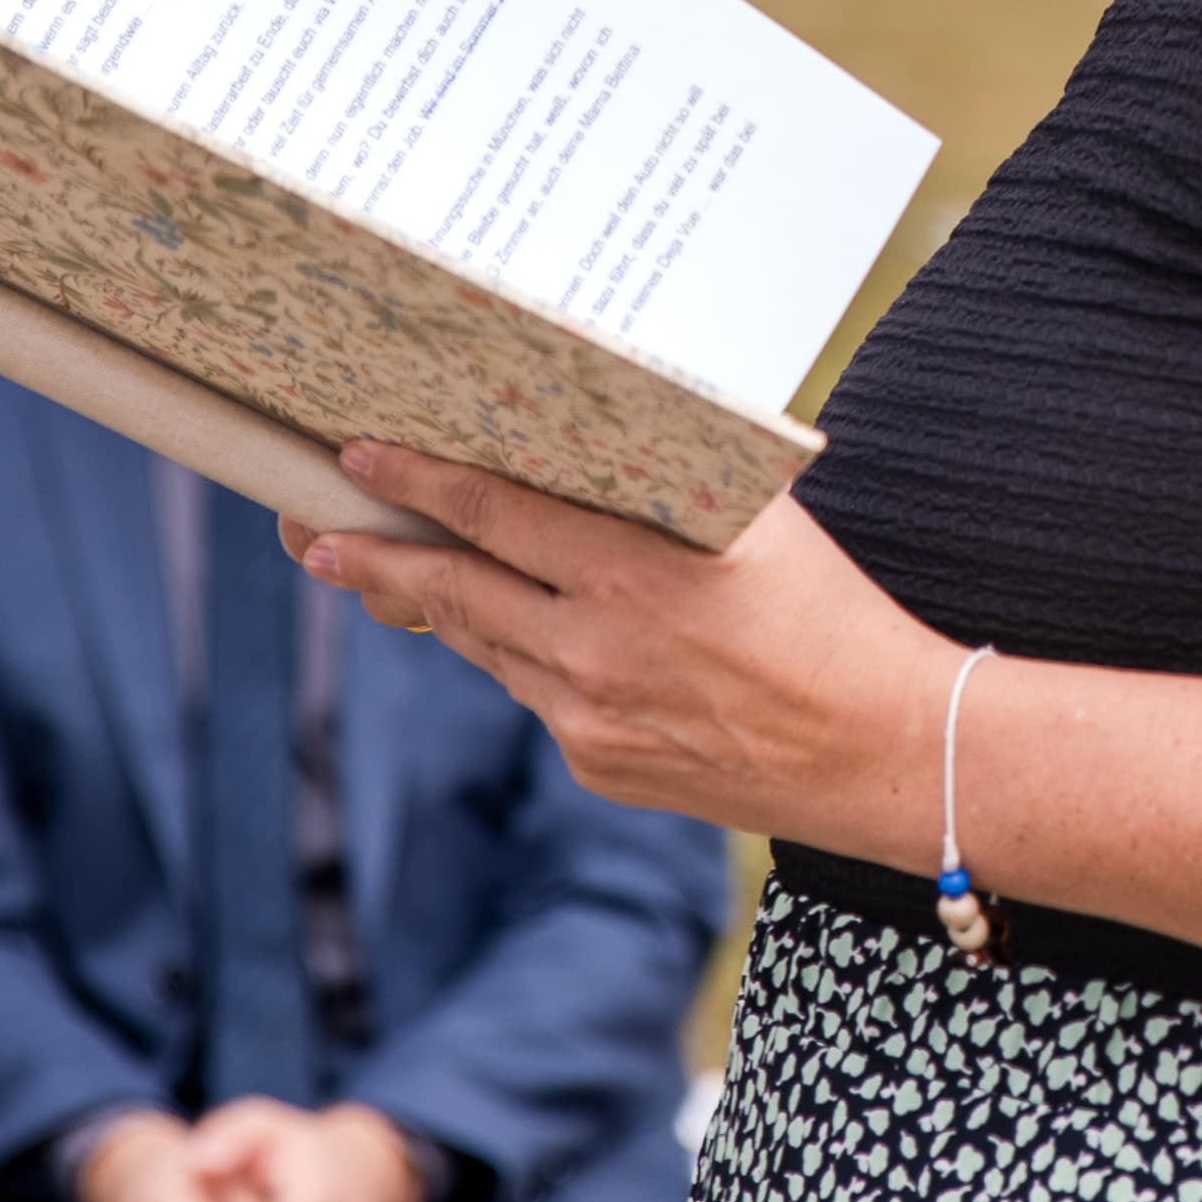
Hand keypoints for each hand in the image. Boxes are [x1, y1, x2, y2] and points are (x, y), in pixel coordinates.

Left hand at [287, 451, 956, 862]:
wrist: (885, 749)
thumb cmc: (833, 614)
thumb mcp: (756, 521)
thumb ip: (667, 484)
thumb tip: (596, 435)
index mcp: (632, 576)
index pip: (491, 512)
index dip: (416, 480)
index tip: (360, 455)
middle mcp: (593, 652)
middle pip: (451, 589)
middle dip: (372, 555)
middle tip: (315, 528)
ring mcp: (587, 720)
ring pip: (484, 645)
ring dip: (433, 604)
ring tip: (381, 572)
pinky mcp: (598, 765)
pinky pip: (535, 696)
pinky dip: (519, 655)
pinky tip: (513, 631)